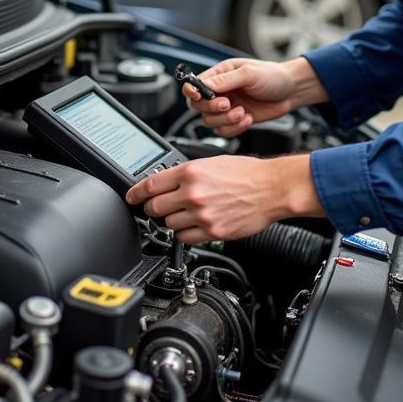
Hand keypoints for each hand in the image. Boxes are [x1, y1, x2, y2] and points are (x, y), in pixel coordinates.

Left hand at [125, 153, 323, 244]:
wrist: (271, 189)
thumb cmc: (246, 173)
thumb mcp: (211, 163)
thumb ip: (187, 174)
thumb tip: (166, 182)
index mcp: (190, 172)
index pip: (150, 185)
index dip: (136, 193)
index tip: (131, 197)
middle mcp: (192, 193)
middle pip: (155, 208)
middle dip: (154, 208)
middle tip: (160, 207)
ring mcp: (201, 214)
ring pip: (169, 224)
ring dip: (173, 220)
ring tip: (187, 213)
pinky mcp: (211, 231)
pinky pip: (184, 238)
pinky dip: (185, 233)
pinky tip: (195, 224)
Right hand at [181, 57, 325, 137]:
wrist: (291, 91)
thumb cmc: (272, 76)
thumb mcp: (249, 73)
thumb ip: (225, 81)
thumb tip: (203, 86)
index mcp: (219, 75)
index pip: (194, 85)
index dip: (191, 91)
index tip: (199, 96)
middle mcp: (220, 92)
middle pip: (198, 106)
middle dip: (212, 108)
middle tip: (228, 104)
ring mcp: (227, 108)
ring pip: (210, 121)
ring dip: (226, 120)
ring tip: (243, 112)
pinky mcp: (236, 121)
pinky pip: (224, 132)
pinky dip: (235, 128)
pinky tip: (248, 119)